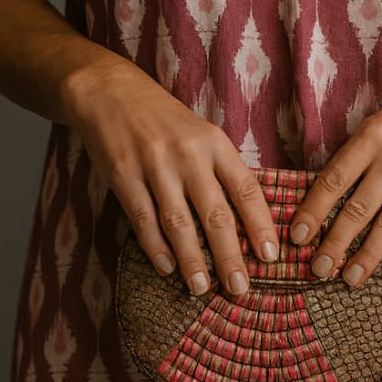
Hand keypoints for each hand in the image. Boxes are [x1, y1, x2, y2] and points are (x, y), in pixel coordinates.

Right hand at [63, 58, 279, 297]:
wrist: (111, 92)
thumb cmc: (164, 120)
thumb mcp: (201, 134)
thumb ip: (221, 170)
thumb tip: (248, 221)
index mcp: (215, 142)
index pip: (246, 190)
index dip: (260, 226)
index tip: (271, 257)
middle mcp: (188, 154)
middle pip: (215, 214)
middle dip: (230, 256)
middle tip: (241, 289)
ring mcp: (154, 165)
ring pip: (178, 223)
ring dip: (192, 260)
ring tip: (202, 288)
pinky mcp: (123, 175)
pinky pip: (142, 219)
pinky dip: (156, 248)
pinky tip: (167, 268)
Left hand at [288, 63, 381, 286]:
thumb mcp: (378, 123)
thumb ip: (355, 155)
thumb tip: (322, 196)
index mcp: (371, 138)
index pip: (333, 180)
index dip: (313, 211)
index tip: (298, 236)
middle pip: (358, 209)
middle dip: (335, 243)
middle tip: (318, 268)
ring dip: (366, 256)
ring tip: (349, 279)